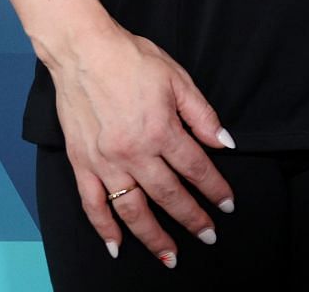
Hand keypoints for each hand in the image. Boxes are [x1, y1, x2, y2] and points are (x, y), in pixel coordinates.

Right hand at [48, 24, 234, 266]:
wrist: (83, 51)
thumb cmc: (132, 60)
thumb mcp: (178, 79)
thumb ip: (203, 116)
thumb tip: (225, 144)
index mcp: (161, 130)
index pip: (196, 169)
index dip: (215, 189)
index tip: (227, 205)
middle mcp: (133, 152)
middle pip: (168, 195)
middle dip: (192, 219)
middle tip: (208, 235)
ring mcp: (105, 162)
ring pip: (132, 210)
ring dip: (153, 237)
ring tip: (170, 256)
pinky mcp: (81, 164)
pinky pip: (93, 204)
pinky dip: (104, 229)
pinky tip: (116, 247)